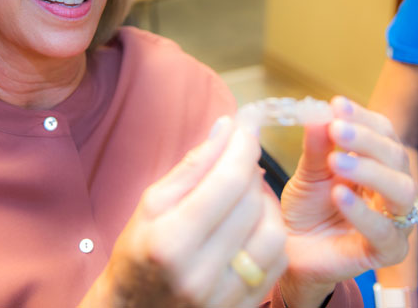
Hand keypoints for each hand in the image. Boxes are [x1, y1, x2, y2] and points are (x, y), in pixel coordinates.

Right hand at [82, 117, 287, 307]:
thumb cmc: (140, 252)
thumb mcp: (151, 204)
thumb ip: (192, 166)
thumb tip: (227, 128)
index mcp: (170, 241)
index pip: (227, 181)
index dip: (243, 147)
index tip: (246, 129)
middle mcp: (201, 273)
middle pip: (252, 204)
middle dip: (250, 171)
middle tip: (237, 161)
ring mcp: (226, 296)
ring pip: (274, 232)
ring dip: (265, 203)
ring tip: (244, 196)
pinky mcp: (245, 307)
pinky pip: (278, 260)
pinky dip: (270, 233)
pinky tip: (250, 225)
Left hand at [279, 96, 416, 304]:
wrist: (293, 252)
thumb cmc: (307, 210)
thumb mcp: (308, 173)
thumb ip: (316, 147)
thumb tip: (318, 113)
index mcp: (378, 164)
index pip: (384, 133)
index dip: (363, 118)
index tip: (337, 105)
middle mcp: (393, 189)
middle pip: (396, 156)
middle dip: (366, 139)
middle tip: (336, 129)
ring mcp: (396, 221)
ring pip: (402, 189)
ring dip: (369, 169)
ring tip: (336, 160)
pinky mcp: (388, 250)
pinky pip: (384, 229)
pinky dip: (362, 210)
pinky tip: (339, 195)